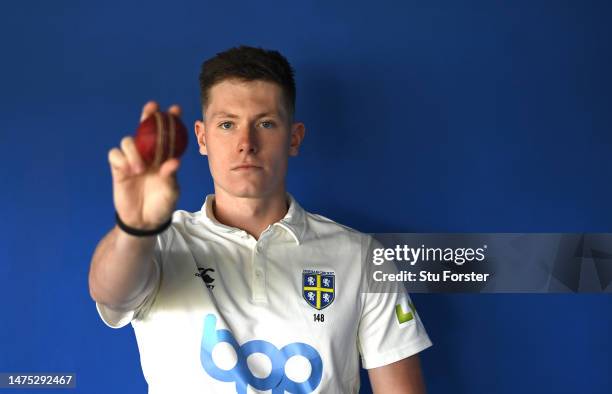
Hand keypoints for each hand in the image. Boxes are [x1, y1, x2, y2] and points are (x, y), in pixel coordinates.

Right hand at [108, 101, 181, 229]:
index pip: (168, 135)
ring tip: (140, 169)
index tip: (176, 109)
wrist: (145, 221)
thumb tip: (174, 161)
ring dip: (134, 151)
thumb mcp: (171, 192)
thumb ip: (171, 176)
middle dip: (147, 115)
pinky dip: (121, 159)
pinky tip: (129, 170)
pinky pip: (115, 155)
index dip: (171, 120)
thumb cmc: (162, 205)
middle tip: (152, 107)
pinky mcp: (118, 169)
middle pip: (145, 129)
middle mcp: (148, 155)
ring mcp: (132, 161)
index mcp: (164, 157)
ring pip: (128, 141)